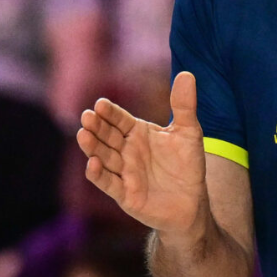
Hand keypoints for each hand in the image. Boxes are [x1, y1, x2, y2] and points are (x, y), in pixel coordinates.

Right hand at [77, 71, 209, 234]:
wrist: (193, 202)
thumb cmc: (187, 165)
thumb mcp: (189, 132)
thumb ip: (184, 105)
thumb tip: (186, 73)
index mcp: (138, 133)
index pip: (119, 120)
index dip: (110, 113)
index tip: (101, 103)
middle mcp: (127, 151)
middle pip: (107, 136)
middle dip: (96, 127)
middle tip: (87, 116)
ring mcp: (124, 172)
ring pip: (103, 157)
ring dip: (92, 147)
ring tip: (83, 134)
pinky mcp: (125, 194)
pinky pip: (108, 183)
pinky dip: (98, 174)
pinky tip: (92, 163)